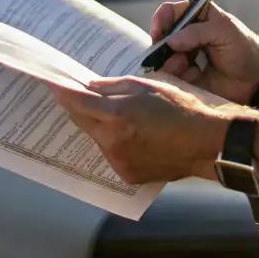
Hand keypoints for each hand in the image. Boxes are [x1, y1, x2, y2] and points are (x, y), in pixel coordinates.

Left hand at [49, 73, 232, 184]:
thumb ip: (111, 88)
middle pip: (82, 121)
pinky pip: (111, 154)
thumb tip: (88, 87)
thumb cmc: (181, 109)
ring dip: (100, 126)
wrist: (206, 143)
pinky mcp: (127, 175)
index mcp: (116, 115)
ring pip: (97, 138)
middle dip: (81, 107)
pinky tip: (133, 136)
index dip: (61, 91)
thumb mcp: (146, 86)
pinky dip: (115, 143)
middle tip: (83, 94)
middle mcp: (112, 141)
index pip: (76, 102)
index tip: (52, 82)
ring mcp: (118, 161)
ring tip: (122, 117)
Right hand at [149, 0, 258, 104]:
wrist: (256, 80)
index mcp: (197, 16)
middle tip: (174, 55)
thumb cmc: (244, 48)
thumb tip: (170, 41)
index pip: (169, 12)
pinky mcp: (186, 76)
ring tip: (186, 66)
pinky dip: (177, 76)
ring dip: (171, 62)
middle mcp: (187, 34)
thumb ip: (197, 32)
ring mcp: (185, 56)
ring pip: (163, 58)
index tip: (160, 35)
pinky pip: (171, 76)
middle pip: (161, 37)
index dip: (161, 21)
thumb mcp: (224, 31)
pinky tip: (193, 75)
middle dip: (163, 47)